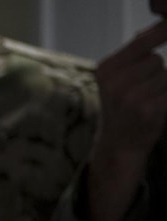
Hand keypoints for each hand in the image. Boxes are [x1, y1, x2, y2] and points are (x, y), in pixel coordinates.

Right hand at [88, 21, 166, 220]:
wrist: (118, 146)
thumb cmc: (122, 109)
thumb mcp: (118, 79)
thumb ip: (135, 54)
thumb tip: (156, 28)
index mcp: (106, 70)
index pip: (141, 42)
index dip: (158, 34)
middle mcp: (115, 82)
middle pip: (155, 59)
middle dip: (155, 71)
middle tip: (141, 91)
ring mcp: (132, 97)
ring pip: (165, 75)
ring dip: (162, 86)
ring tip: (146, 102)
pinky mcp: (149, 109)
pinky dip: (166, 98)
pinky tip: (154, 110)